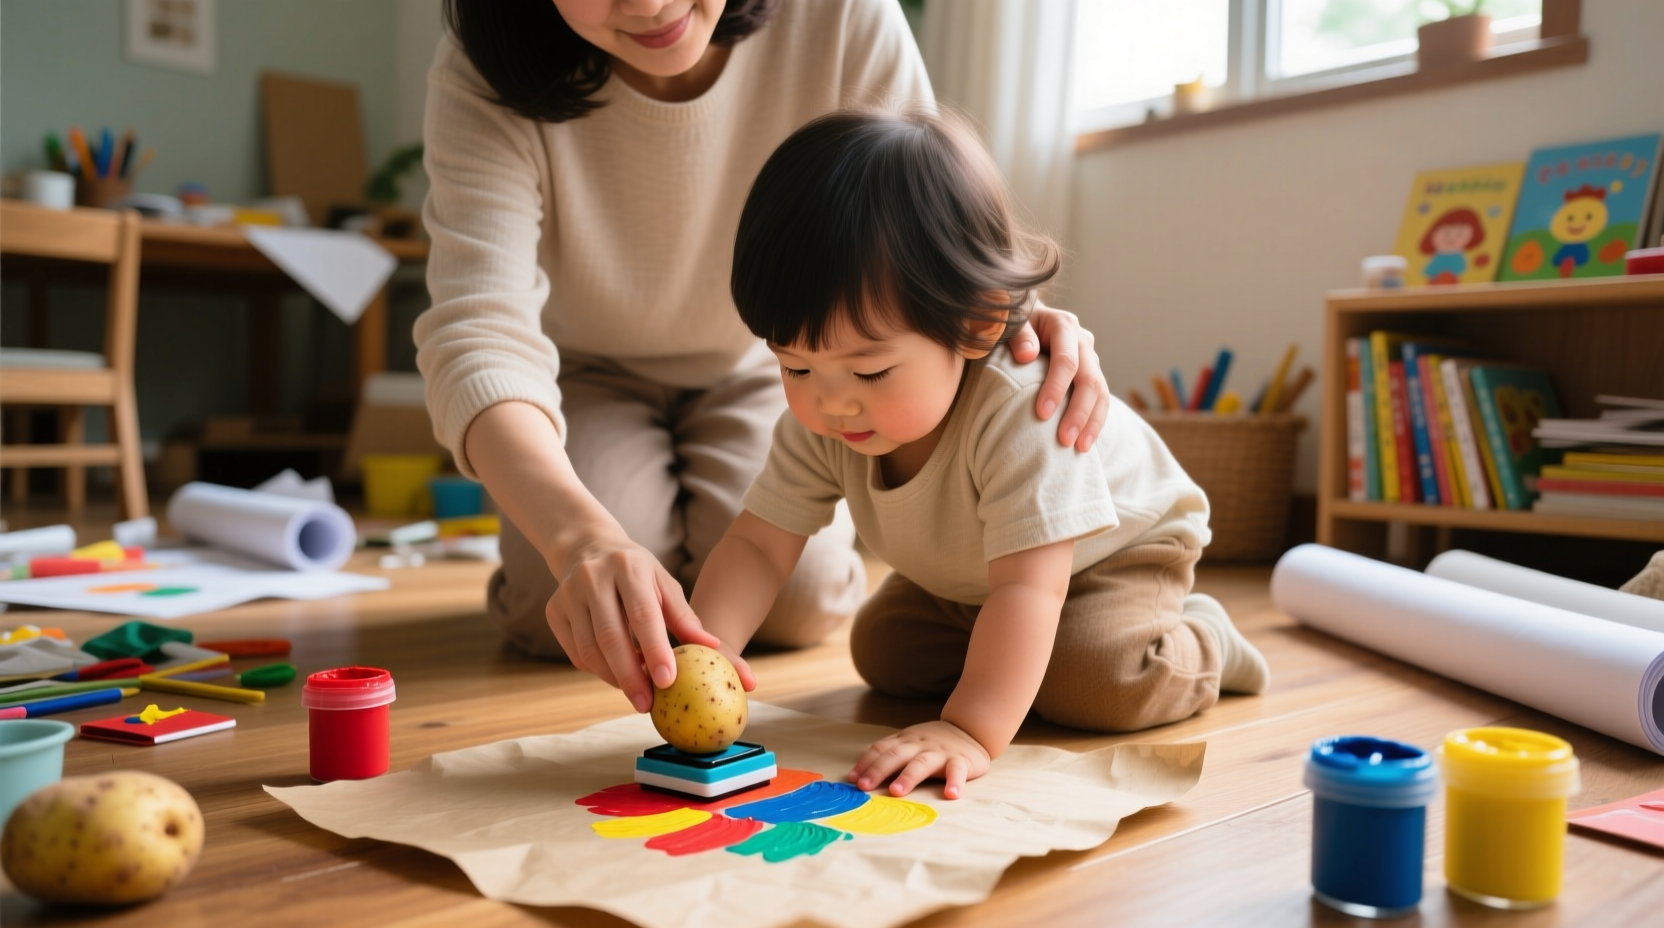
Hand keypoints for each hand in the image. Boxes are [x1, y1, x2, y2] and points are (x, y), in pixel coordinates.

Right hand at [544, 532, 753, 712]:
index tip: (667, 681)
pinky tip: (616, 673)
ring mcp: (568, 593)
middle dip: (630, 676)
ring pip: (589, 650)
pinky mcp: (554, 611)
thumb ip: (685, 617)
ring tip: (636, 691)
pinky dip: (598, 670)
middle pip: (610, 636)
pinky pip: (576, 653)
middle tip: (647, 704)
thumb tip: (713, 649)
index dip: (655, 650)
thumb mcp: (664, 584)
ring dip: (613, 677)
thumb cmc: (637, 573)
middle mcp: (593, 577)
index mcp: (628, 566)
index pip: (642, 614)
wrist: (588, 547)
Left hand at [847, 720, 991, 799]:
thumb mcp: (909, 743)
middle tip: (864, 787)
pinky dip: (955, 782)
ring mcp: (940, 752)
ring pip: (922, 763)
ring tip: (896, 792)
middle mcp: (919, 745)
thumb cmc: (932, 743)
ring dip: (908, 776)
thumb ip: (889, 754)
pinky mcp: (961, 761)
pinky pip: (957, 771)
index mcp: (905, 740)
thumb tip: (859, 776)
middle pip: (896, 755)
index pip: (881, 749)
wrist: (969, 730)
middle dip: (878, 770)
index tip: (852, 780)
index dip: (866, 763)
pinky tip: (951, 795)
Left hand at [1008, 303, 1108, 452]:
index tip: (1042, 413)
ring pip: (1101, 392)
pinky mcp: (1091, 374)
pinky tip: (1086, 443)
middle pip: (1090, 380)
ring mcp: (1090, 358)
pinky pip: (1100, 400)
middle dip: (1079, 412)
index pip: (1066, 360)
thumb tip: (1027, 355)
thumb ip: (1018, 335)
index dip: (1056, 387)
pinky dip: (1095, 421)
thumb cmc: (1014, 324)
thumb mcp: (1012, 323)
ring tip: (1080, 448)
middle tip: (1065, 439)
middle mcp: (1083, 341)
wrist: (1027, 318)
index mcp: (1064, 325)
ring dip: (1092, 422)